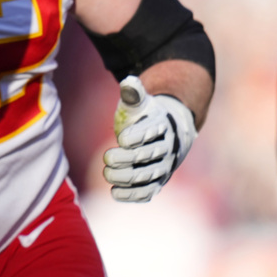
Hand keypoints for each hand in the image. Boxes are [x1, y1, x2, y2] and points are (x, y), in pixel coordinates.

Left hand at [103, 76, 197, 202]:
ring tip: (108, 173)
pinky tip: (115, 192)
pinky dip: (132, 195)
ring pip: (148, 176)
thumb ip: (133, 94)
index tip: (121, 138)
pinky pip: (147, 192)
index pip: (152, 133)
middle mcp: (167, 149)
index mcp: (163, 126)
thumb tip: (128, 81)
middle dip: (127, 158)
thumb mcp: (141, 103)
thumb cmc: (147, 116)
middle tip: (107, 157)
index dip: (137, 136)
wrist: (169, 133)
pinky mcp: (157, 183)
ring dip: (126, 177)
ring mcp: (163, 167)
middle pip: (148, 156)